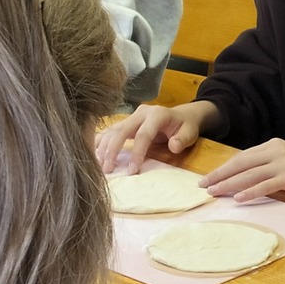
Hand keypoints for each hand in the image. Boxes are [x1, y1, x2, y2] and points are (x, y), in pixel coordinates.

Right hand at [94, 101, 214, 173]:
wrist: (181, 115)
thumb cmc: (185, 126)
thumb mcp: (190, 132)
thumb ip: (183, 139)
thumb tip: (174, 146)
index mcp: (157, 114)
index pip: (144, 134)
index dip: (137, 152)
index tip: (132, 171)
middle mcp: (141, 112)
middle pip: (122, 130)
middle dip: (113, 150)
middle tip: (107, 169)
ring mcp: (131, 116)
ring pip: (113, 130)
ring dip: (103, 147)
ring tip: (97, 165)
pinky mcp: (126, 122)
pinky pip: (110, 131)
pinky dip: (101, 142)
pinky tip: (94, 154)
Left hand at [201, 140, 284, 201]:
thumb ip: (270, 170)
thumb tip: (249, 183)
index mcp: (273, 146)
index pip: (242, 157)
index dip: (223, 168)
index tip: (208, 177)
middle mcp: (275, 151)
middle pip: (241, 164)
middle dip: (220, 175)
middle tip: (202, 185)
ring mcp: (284, 163)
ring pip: (250, 174)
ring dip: (229, 184)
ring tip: (214, 192)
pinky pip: (266, 185)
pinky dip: (251, 192)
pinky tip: (238, 198)